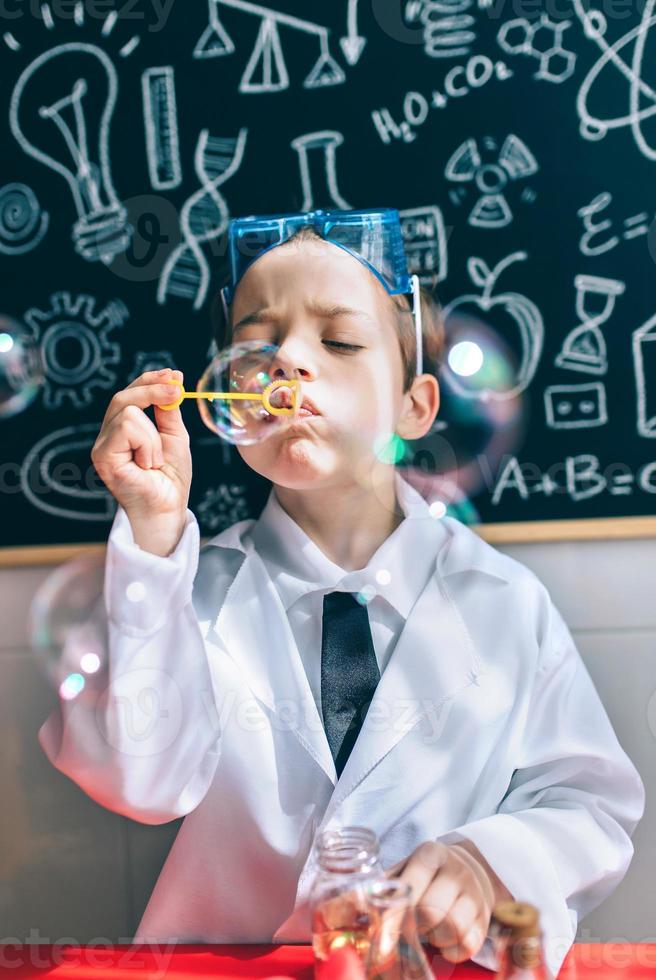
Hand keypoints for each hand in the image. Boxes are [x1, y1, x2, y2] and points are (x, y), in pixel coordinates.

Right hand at [91, 368, 191, 554]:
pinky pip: (127, 428)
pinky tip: (147, 464)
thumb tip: (171, 379)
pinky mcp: (102, 455)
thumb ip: (168, 410)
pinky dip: (146, 444)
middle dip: (153, 390)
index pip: (130, 395)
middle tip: (177, 391)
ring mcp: (102, 445)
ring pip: (129, 413)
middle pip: (124, 397)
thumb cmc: (170, 477)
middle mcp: (107, 435)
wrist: (168, 506)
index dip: (149, 381)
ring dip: (153, 436)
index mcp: (123, 429)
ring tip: (155, 460)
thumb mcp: (175, 436)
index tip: (174, 375)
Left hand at [385, 840, 511, 963]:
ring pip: (452, 929)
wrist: (469, 868)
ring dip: (434, 938)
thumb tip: (340, 906)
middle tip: (409, 927)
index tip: (383, 944)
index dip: (394, 918)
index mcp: (431, 854)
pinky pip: (468, 944)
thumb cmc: (427, 874)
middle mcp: (456, 871)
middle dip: (414, 927)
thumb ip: (377, 888)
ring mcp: (475, 893)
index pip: (410, 888)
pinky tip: (444, 940)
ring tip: (428, 930)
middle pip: (430, 912)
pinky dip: (452, 950)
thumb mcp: (404, 869)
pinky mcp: (485, 917)